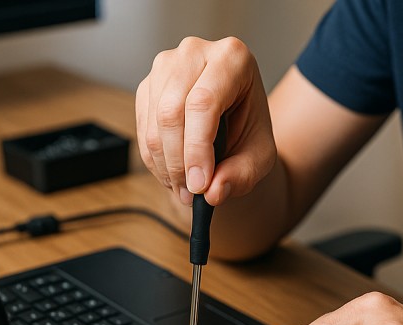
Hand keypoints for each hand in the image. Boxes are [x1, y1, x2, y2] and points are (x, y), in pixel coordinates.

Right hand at [136, 37, 276, 207]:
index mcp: (232, 58)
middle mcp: (195, 53)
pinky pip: (143, 130)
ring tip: (185, 189)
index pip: (203, 102)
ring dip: (166, 165)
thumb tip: (213, 192)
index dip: (197, 148)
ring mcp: (166, 66)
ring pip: (154, 124)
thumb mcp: (260, 156)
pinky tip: (174, 173)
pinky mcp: (148, 85)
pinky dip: (155, 160)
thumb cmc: (250, 130)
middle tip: (191, 192)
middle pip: (171, 111)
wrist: (236, 122)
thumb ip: (242, 175)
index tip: (199, 185)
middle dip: (178, 162)